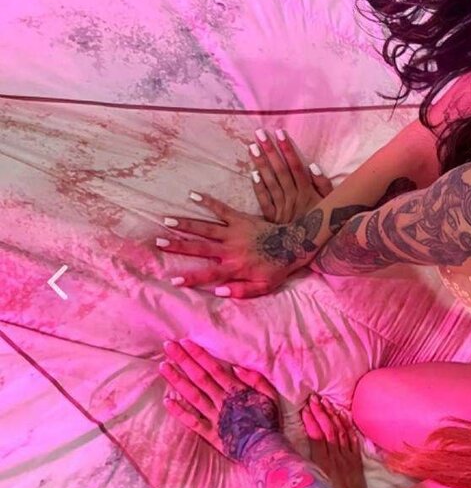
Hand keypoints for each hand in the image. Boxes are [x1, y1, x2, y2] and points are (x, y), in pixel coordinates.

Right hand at [157, 193, 319, 298]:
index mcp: (235, 267)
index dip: (191, 277)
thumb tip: (217, 292)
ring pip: (206, 227)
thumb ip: (241, 291)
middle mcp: (231, 249)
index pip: (208, 274)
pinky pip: (222, 209)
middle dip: (178, 245)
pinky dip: (208, 202)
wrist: (294, 244)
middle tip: (158, 242)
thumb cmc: (278, 268)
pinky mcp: (241, 219)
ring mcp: (234, 232)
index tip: (173, 279)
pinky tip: (192, 195)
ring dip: (186, 224)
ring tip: (167, 220)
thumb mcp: (263, 286)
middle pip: (200, 247)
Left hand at [160, 338, 282, 460]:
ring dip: (177, 381)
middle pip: (200, 378)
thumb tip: (237, 367)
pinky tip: (166, 401)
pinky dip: (179, 412)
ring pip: (192, 396)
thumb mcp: (270, 396)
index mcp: (236, 392)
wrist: (265, 449)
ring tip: (163, 367)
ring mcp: (214, 418)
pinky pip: (192, 422)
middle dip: (183, 361)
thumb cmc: (268, 422)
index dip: (199, 355)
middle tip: (168, 346)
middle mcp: (222, 402)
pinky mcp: (210, 434)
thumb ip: (256, 380)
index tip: (185, 343)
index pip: (214, 369)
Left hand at [247, 128, 334, 223]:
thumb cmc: (323, 223)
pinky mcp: (273, 219)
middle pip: (281, 172)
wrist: (311, 248)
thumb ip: (324, 185)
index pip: (296, 167)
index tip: (280, 133)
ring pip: (271, 183)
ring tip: (252, 147)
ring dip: (261, 164)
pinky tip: (253, 174)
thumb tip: (312, 166)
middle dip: (270, 151)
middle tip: (259, 133)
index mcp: (307, 193)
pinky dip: (259, 188)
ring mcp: (282, 209)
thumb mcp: (330, 204)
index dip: (288, 150)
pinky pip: (265, 202)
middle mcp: (293, 198)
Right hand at [300, 394, 367, 487]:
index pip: (315, 436)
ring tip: (326, 402)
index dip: (310, 421)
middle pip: (327, 430)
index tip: (304, 409)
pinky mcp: (356, 458)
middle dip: (320, 412)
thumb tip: (292, 452)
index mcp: (321, 463)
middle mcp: (335, 457)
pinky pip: (352, 439)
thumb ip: (306, 465)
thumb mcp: (313, 481)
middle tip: (314, 399)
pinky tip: (342, 415)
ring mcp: (347, 456)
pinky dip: (347, 426)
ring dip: (333, 415)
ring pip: (340, 431)